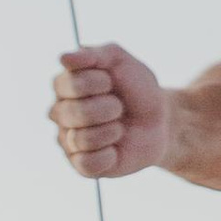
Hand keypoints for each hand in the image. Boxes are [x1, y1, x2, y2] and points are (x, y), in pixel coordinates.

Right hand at [50, 42, 168, 179]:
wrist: (161, 120)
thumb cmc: (136, 88)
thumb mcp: (120, 61)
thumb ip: (93, 55)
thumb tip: (63, 58)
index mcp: (64, 86)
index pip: (69, 84)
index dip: (98, 82)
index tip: (111, 81)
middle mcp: (60, 113)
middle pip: (74, 112)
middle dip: (108, 107)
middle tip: (119, 107)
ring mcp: (68, 140)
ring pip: (81, 139)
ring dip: (111, 131)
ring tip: (119, 127)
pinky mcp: (81, 165)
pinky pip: (88, 163)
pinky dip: (109, 155)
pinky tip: (115, 148)